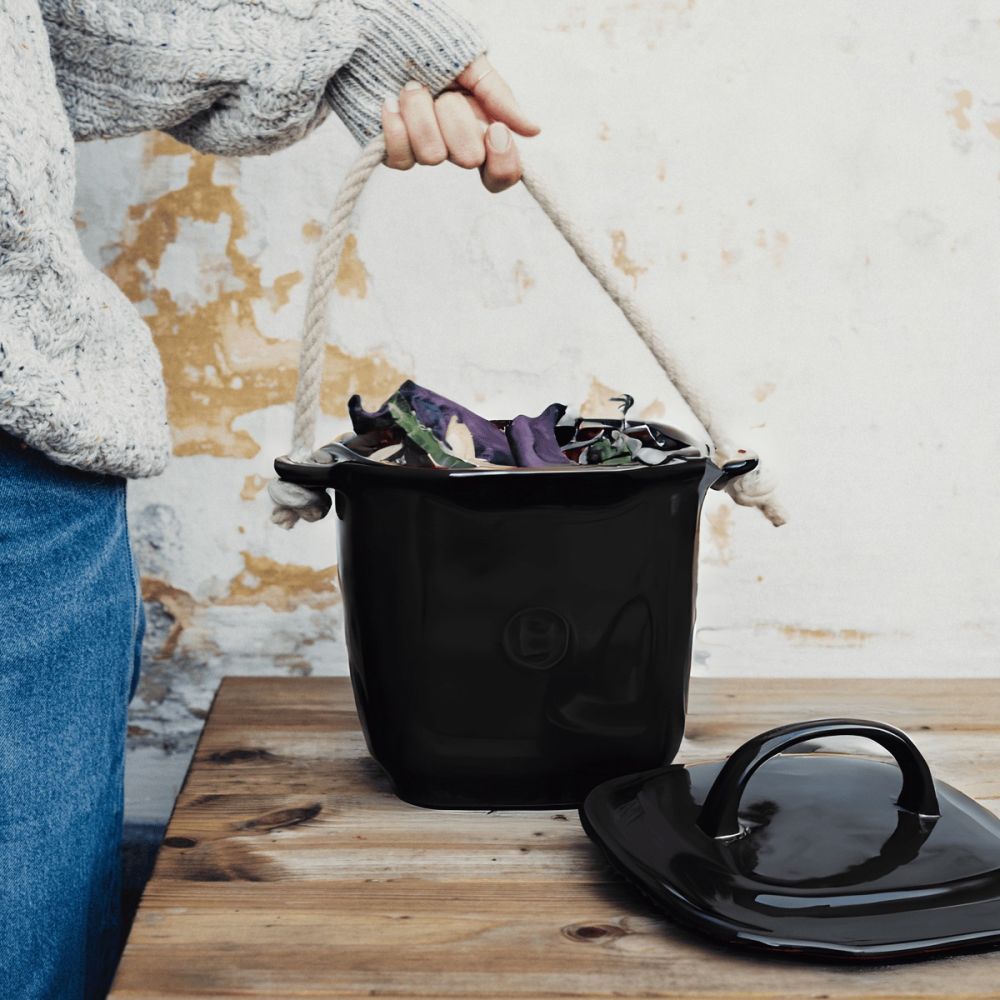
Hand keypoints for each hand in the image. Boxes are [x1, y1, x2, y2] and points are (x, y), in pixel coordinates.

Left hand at [381, 55, 539, 192]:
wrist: (384, 36)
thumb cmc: (431, 48)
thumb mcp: (472, 64)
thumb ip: (499, 97)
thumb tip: (533, 130)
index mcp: (480, 129)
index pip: (502, 173)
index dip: (503, 160)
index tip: (495, 130)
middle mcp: (455, 146)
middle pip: (469, 159)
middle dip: (455, 117)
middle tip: (444, 92)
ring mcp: (425, 151)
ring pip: (433, 156)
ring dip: (421, 111)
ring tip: (413, 86)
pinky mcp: (396, 153)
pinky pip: (401, 159)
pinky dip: (396, 125)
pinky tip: (391, 102)